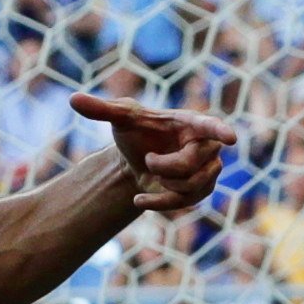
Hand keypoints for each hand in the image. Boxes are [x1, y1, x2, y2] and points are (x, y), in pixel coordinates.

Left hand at [70, 92, 236, 212]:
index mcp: (191, 123)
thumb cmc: (135, 132)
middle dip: (164, 167)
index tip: (231, 137)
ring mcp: (207, 170)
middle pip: (192, 164)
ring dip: (164, 185)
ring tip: (149, 172)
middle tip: (148, 159)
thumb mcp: (119, 119)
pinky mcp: (200, 191)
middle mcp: (206, 146)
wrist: (136, 159)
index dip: (220, 131)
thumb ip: (102, 108)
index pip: (210, 126)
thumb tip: (72, 98)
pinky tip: (139, 199)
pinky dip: (159, 204)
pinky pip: (186, 204)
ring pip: (193, 187)